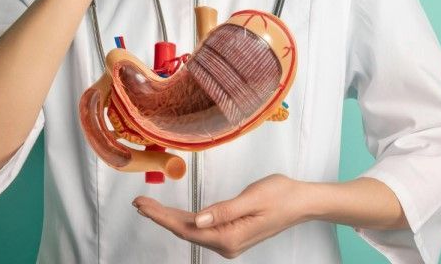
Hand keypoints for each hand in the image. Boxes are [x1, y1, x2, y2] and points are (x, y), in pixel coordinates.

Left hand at [132, 174, 310, 258]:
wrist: (302, 203)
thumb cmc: (282, 196)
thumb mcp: (252, 198)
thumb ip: (224, 210)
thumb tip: (198, 220)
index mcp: (229, 237)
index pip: (187, 228)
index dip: (161, 217)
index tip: (142, 205)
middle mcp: (227, 244)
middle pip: (185, 231)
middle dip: (160, 217)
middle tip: (138, 202)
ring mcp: (229, 241)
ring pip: (192, 230)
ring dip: (170, 218)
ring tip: (149, 206)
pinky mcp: (231, 234)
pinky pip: (202, 228)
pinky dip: (185, 219)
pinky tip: (173, 214)